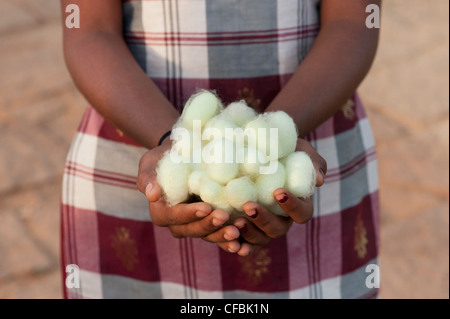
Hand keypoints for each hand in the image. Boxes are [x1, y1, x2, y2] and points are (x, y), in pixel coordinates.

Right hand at [136, 141, 241, 248]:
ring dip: (221, 236)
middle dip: (208, 226)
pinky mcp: (211, 224)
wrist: (184, 157)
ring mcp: (195, 225)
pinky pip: (219, 236)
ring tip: (237, 231)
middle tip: (224, 217)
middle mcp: (178, 223)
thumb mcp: (151, 162)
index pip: (173, 217)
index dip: (189, 214)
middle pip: (191, 230)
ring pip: (207, 236)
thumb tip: (152, 194)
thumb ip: (147, 177)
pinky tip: (242, 243)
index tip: (206, 207)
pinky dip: (230, 241)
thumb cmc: (164, 158)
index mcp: (161, 212)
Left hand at [231, 138, 326, 255]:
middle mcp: (281, 219)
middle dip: (264, 220)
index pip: (302, 213)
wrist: (259, 145)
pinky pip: (240, 240)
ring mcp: (262, 225)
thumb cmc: (286, 150)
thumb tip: (319, 180)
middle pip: (277, 230)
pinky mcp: (243, 224)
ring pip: (259, 238)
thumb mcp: (301, 150)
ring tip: (235, 220)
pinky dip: (234, 242)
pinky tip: (227, 235)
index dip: (292, 206)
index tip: (278, 192)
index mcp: (298, 205)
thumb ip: (313, 162)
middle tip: (249, 206)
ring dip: (248, 232)